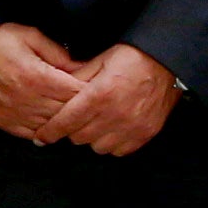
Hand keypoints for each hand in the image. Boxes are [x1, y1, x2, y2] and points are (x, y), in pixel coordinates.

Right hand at [0, 23, 87, 142]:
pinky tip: (48, 122)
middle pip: (64, 112)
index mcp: (35, 76)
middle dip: (78, 106)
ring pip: (49, 126)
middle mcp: (25, 99)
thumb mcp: (29, 35)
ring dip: (61, 120)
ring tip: (69, 111)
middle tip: (87, 101)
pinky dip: (42, 129)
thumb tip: (78, 66)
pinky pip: (29, 134)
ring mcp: (12, 113)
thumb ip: (56, 52)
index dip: (88, 90)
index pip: (74, 92)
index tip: (95, 87)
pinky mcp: (1, 121)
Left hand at [41, 42, 179, 156]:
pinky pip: (118, 151)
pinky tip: (112, 129)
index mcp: (100, 94)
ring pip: (97, 147)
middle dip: (72, 129)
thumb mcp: (100, 60)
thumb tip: (52, 89)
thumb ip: (76, 77)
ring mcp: (132, 127)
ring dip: (92, 137)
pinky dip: (111, 143)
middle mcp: (115, 114)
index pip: (67, 121)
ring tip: (96, 123)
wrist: (167, 61)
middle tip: (75, 119)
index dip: (50, 132)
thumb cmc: (132, 57)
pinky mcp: (145, 134)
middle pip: (79, 137)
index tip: (40, 137)